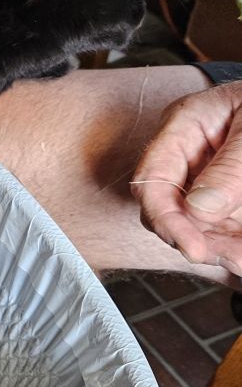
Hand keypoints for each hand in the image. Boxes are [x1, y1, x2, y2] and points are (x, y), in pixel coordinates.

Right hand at [131, 80, 241, 274]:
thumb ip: (230, 166)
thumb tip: (200, 210)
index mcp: (183, 128)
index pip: (151, 181)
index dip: (166, 220)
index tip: (192, 248)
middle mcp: (188, 156)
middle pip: (171, 210)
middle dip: (197, 240)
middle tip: (233, 258)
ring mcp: (207, 177)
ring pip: (198, 225)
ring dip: (220, 247)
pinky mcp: (228, 194)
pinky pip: (222, 226)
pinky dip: (233, 243)